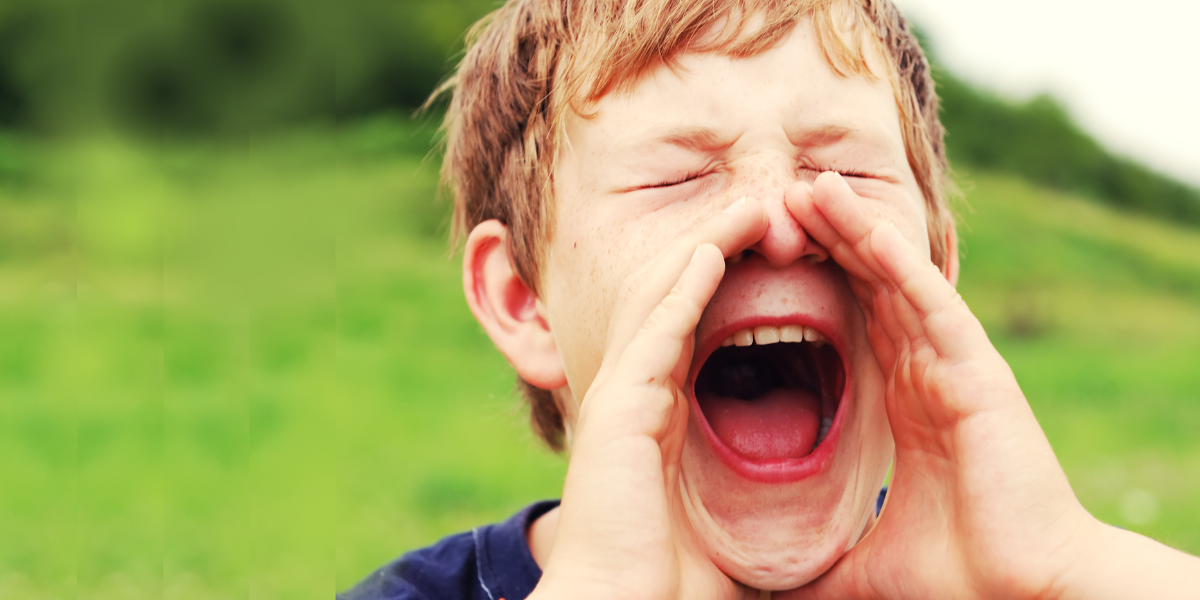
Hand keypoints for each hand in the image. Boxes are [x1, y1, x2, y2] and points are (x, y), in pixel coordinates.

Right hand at [530, 198, 767, 599]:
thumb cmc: (666, 582)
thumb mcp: (720, 521)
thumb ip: (747, 497)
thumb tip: (801, 507)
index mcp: (654, 420)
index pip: (689, 330)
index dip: (725, 287)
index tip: (770, 260)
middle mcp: (631, 396)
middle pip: (672, 298)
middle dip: (715, 249)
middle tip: (763, 212)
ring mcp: (619, 395)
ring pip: (660, 296)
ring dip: (705, 246)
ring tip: (750, 208)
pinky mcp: (618, 403)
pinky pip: (657, 325)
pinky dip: (687, 281)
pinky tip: (718, 246)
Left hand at [777, 172, 1094, 598]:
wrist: (1022, 595)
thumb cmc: (958, 574)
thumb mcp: (859, 558)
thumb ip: (813, 553)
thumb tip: (763, 577)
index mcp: (903, 399)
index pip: (851, 320)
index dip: (814, 280)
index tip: (767, 250)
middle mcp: (927, 370)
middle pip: (868, 285)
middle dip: (828, 237)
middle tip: (782, 196)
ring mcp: (953, 365)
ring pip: (896, 280)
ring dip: (855, 229)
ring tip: (810, 185)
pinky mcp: (977, 371)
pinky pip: (932, 304)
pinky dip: (898, 263)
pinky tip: (864, 227)